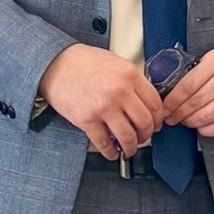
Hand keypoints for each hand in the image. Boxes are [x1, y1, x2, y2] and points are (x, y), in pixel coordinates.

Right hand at [39, 44, 162, 159]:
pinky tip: (112, 152)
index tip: (156, 123)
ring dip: (132, 147)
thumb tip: (144, 99)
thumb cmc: (82, 61)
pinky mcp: (87, 120)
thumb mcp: (114, 62)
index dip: (158, 118)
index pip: (155, 103)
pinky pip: (105, 143)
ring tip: (129, 148)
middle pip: (145, 122)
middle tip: (144, 137)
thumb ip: (131, 80)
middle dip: (147, 134)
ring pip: (128, 137)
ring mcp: (103, 107)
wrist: (55, 64)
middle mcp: (119, 92)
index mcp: (129, 75)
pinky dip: (111, 152)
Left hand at [163, 48, 213, 136]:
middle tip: (171, 117)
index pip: (187, 85)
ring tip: (185, 121)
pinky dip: (207, 130)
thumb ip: (198, 70)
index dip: (172, 100)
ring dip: (191, 122)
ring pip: (206, 116)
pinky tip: (201, 127)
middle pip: (195, 102)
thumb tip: (174, 90)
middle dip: (178, 113)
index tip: (165, 107)